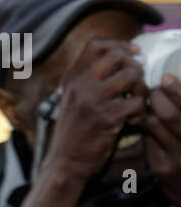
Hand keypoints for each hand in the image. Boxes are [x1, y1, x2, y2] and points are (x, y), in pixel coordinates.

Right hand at [41, 39, 146, 182]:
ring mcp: (92, 101)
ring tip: (136, 101)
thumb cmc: (75, 130)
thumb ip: (89, 79)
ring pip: (132, 76)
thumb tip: (121, 58)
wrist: (65, 161)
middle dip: (134, 66)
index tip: (132, 53)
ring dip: (141, 88)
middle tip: (136, 82)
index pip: (95, 45)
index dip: (118, 45)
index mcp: (71, 78)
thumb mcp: (73, 99)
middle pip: (117, 56)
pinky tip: (132, 120)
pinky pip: (137, 102)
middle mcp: (80, 85)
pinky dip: (140, 111)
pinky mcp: (107, 118)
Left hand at [145, 74, 180, 206]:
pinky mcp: (161, 167)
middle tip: (154, 89)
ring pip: (155, 126)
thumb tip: (172, 83)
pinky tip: (149, 124)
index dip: (177, 91)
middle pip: (170, 115)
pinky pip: (148, 139)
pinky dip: (147, 128)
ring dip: (149, 111)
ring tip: (151, 104)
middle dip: (159, 98)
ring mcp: (177, 158)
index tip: (166, 78)